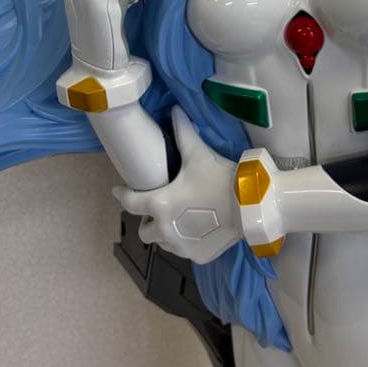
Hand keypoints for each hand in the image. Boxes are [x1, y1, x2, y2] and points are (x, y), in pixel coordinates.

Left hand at [112, 108, 240, 264]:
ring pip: (162, 243)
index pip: (131, 203)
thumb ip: (182, 133)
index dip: (122, 194)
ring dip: (165, 232)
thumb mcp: (198, 154)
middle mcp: (164, 230)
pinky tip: (195, 231)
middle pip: (144, 231)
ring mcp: (181, 246)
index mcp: (159, 205)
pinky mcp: (197, 256)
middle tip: (158, 209)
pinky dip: (184, 242)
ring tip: (177, 220)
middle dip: (147, 221)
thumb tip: (174, 110)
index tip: (117, 191)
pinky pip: (183, 250)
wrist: (250, 206)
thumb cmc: (220, 179)